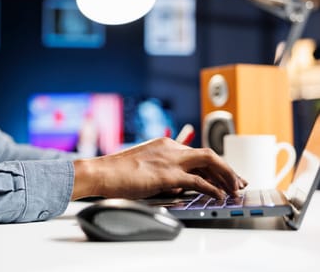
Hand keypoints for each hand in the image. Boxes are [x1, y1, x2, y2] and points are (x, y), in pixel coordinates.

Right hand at [72, 137, 246, 199]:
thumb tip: (181, 189)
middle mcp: (170, 147)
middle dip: (228, 169)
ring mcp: (170, 159)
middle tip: (239, 183)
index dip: (215, 165)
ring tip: (236, 190)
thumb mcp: (146, 169)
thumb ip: (166, 175)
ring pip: (209, 162)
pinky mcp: (167, 174)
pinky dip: (213, 188)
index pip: (197, 153)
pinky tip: (220, 196)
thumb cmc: (118, 173)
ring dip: (226, 176)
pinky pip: (198, 180)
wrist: (102, 172)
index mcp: (165, 144)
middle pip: (208, 154)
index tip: (225, 176)